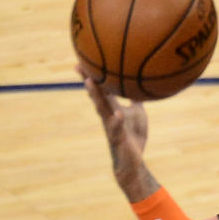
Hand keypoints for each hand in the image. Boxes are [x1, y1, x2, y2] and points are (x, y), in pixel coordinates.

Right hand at [78, 70, 152, 199]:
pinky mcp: (118, 139)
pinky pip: (117, 129)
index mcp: (111, 107)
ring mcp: (111, 126)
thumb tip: (140, 82)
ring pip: (101, 109)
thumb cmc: (133, 136)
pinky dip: (118, 121)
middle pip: (96, 94)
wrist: (132, 161)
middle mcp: (107, 114)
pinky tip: (118, 114)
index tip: (83, 58)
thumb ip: (135, 98)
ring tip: (89, 83)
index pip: (101, 88)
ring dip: (95, 96)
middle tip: (78, 66)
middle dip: (87, 80)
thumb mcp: (137, 112)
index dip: (93, 74)